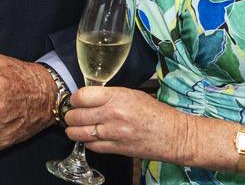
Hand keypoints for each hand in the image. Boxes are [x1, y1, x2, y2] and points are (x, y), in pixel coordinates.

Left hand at [64, 86, 194, 163]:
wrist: (174, 135)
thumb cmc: (155, 113)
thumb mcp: (131, 94)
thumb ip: (108, 95)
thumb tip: (89, 97)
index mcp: (116, 96)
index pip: (81, 96)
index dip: (74, 99)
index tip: (75, 101)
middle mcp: (112, 114)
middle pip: (76, 116)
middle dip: (71, 116)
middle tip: (72, 115)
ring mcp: (113, 133)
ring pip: (79, 133)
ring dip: (73, 131)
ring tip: (74, 128)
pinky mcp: (117, 149)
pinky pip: (92, 146)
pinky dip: (87, 143)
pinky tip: (90, 138)